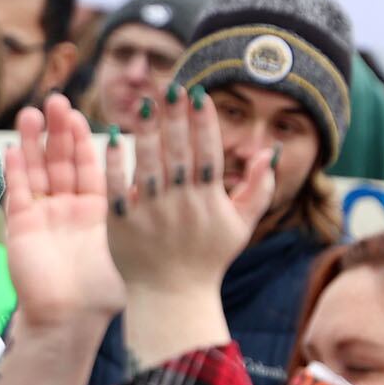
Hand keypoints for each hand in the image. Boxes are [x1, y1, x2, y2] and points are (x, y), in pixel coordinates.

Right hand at [0, 96, 125, 336]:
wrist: (70, 322)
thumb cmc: (101, 294)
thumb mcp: (124, 248)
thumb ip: (130, 218)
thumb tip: (152, 192)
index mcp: (96, 213)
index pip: (89, 167)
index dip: (83, 140)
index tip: (81, 114)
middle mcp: (68, 210)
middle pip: (61, 162)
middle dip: (58, 131)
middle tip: (56, 101)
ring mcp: (43, 216)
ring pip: (37, 171)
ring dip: (33, 142)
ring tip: (31, 112)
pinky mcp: (22, 227)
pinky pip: (18, 192)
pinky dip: (15, 170)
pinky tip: (12, 147)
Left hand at [111, 87, 260, 366]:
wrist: (172, 296)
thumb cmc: (208, 258)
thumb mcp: (241, 226)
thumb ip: (258, 188)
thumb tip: (270, 152)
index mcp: (209, 202)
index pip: (208, 153)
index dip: (204, 123)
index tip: (198, 94)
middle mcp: (181, 205)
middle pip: (179, 153)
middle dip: (176, 119)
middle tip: (171, 88)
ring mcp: (151, 214)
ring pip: (149, 164)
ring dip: (147, 132)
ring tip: (144, 103)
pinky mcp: (123, 223)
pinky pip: (118, 187)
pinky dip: (115, 162)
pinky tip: (112, 136)